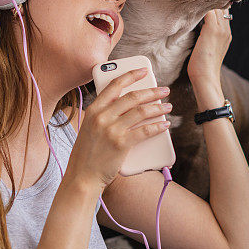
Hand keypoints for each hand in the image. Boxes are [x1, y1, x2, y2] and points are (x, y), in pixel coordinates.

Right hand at [68, 68, 171, 188]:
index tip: (143, 70)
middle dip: (152, 91)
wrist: (81, 177)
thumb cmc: (87, 154)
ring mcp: (111, 130)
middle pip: (132, 97)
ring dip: (158, 107)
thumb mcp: (89, 128)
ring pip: (141, 112)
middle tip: (164, 90)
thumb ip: (104, 115)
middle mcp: (102, 117)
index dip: (130, 75)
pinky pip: (145, 131)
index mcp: (93, 110)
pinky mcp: (121, 144)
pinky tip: (165, 125)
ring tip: (167, 106)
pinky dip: (157, 126)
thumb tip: (129, 106)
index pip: (114, 86)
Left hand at [187, 7, 231, 86]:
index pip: (223, 11)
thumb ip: (208, 36)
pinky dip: (202, 5)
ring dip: (206, 0)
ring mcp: (221, 29)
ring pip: (217, 6)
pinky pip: (209, 10)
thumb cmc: (203, 67)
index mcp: (227, 34)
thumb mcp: (208, 48)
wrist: (206, 78)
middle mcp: (226, 30)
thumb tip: (199, 27)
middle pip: (222, 6)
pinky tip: (191, 1)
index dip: (215, 3)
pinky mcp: (212, 30)